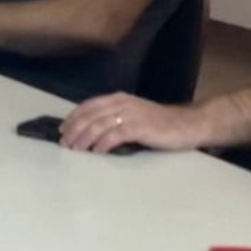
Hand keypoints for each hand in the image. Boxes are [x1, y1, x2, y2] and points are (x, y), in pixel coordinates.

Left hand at [61, 94, 202, 152]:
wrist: (188, 124)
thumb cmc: (160, 123)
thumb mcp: (134, 114)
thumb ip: (115, 118)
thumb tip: (91, 132)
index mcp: (119, 98)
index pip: (89, 105)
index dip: (73, 117)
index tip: (62, 130)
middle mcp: (122, 103)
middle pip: (90, 115)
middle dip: (74, 129)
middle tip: (64, 143)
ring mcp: (131, 114)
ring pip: (99, 124)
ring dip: (84, 137)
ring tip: (75, 149)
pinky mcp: (140, 127)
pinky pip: (116, 134)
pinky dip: (103, 143)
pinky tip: (96, 151)